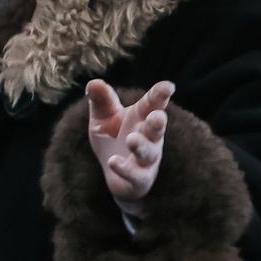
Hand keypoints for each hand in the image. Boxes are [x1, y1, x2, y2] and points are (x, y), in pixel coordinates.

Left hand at [84, 79, 171, 208]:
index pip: (153, 104)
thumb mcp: (103, 118)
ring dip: (141, 146)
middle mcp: (149, 137)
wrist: (114, 174)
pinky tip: (114, 161)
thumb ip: (101, 101)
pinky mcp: (140, 179)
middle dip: (158, 123)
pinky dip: (126, 169)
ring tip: (131, 139)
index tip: (168, 86)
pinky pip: (136, 175)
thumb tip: (93, 82)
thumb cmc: (113, 138)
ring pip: (149, 153)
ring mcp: (147, 159)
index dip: (160, 95)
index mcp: (142, 118)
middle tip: (157, 116)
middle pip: (157, 129)